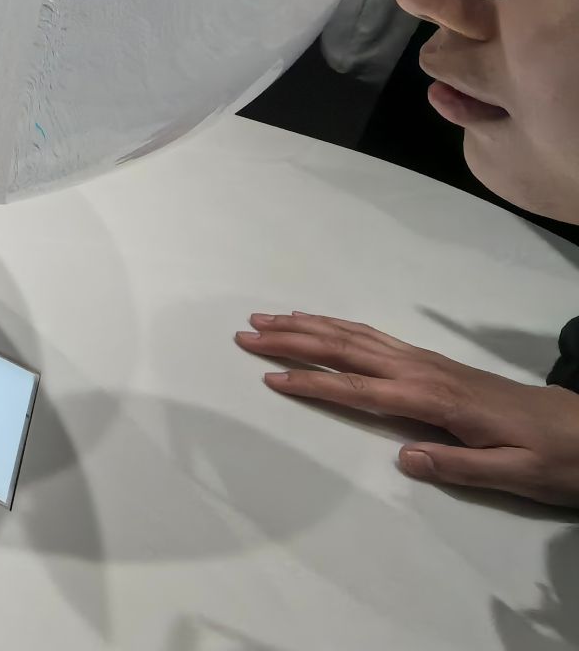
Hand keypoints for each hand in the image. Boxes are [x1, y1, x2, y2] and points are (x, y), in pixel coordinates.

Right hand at [237, 311, 578, 505]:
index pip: (359, 390)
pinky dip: (338, 325)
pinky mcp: (431, 362)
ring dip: (307, 326)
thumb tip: (403, 459)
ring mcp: (426, 362)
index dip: (312, 384)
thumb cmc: (550, 458)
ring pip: (355, 336)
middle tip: (245, 333)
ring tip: (265, 319)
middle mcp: (422, 372)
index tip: (268, 378)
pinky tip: (319, 323)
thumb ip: (459, 467)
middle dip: (292, 341)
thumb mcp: (515, 475)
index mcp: (435, 401)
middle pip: (346, 350)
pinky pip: (373, 336)